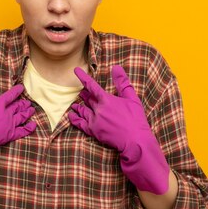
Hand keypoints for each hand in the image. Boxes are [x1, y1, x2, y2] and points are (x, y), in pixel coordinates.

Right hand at [0, 66, 35, 193]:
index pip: (10, 95)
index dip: (16, 91)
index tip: (21, 88)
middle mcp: (6, 114)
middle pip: (17, 107)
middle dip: (23, 103)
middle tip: (28, 101)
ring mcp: (9, 126)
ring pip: (21, 117)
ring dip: (27, 113)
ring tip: (32, 110)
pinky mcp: (8, 137)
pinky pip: (22, 131)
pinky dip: (29, 128)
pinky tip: (33, 125)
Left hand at [69, 65, 169, 193]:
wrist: (135, 141)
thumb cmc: (136, 119)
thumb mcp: (132, 98)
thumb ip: (122, 82)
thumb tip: (116, 67)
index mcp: (107, 100)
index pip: (92, 85)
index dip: (83, 77)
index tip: (75, 70)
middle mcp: (98, 109)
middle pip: (88, 99)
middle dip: (84, 95)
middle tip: (81, 92)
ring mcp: (94, 121)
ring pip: (82, 110)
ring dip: (78, 106)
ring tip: (75, 104)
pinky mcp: (93, 131)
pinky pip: (80, 123)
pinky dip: (74, 119)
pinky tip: (71, 116)